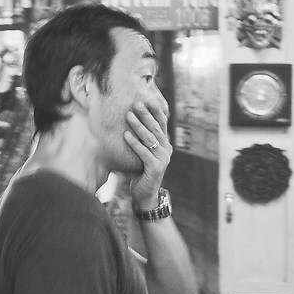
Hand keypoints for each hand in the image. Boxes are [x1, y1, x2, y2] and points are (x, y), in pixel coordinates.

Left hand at [124, 93, 171, 211]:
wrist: (145, 194)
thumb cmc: (141, 171)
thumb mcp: (144, 153)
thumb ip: (142, 140)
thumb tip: (132, 120)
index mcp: (165, 144)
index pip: (162, 123)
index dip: (155, 111)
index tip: (147, 99)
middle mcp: (166, 150)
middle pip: (156, 128)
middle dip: (145, 115)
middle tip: (135, 104)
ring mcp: (163, 159)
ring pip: (150, 139)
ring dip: (138, 126)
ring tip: (128, 116)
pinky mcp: (156, 168)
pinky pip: (144, 152)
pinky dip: (135, 143)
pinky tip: (126, 135)